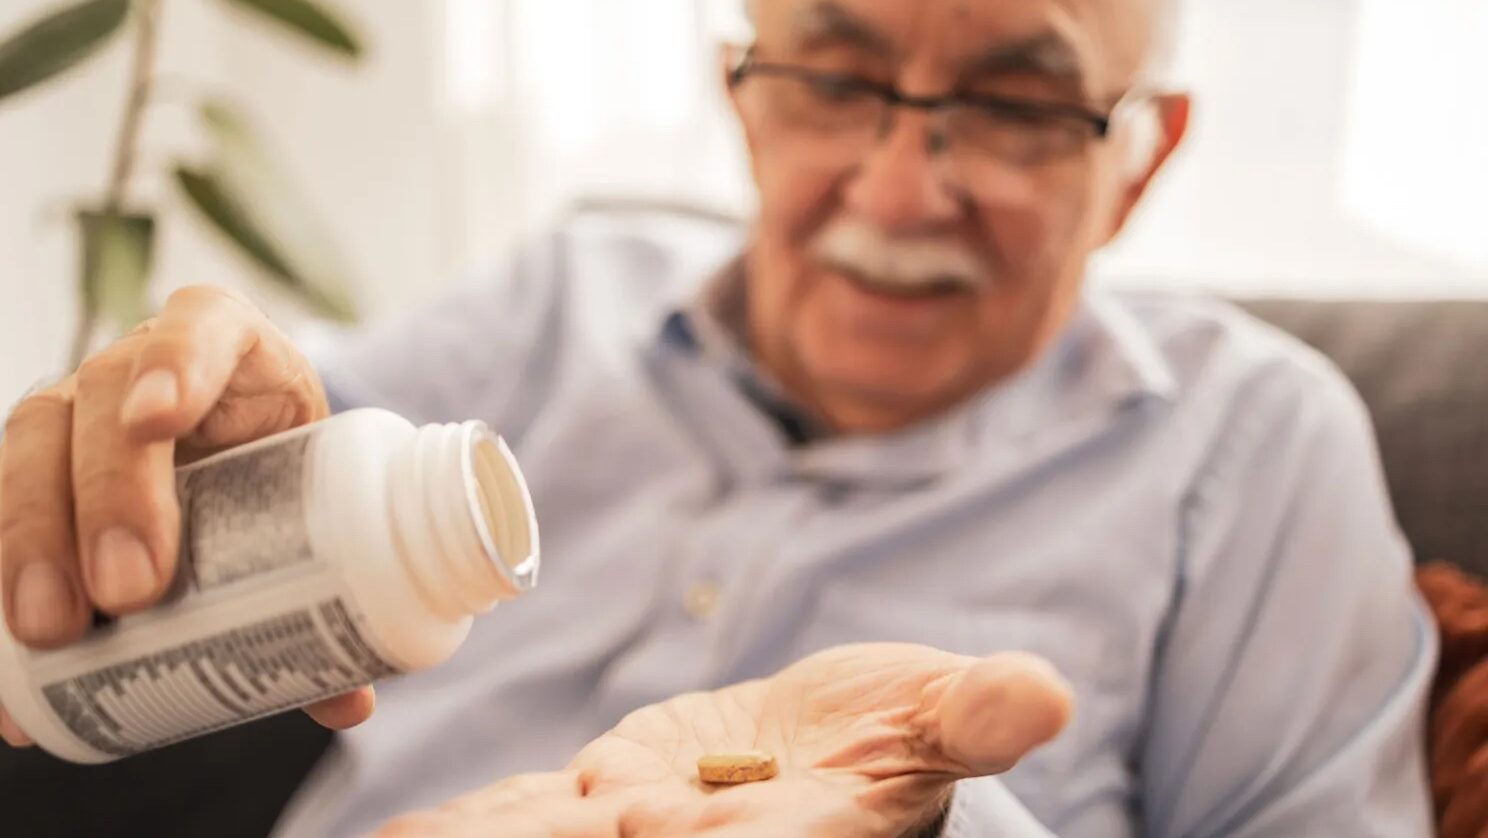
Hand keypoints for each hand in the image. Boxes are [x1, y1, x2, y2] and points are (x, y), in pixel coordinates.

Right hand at [0, 285, 372, 748]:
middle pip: (103, 404)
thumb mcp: (317, 496)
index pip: (201, 327)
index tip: (162, 423)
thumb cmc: (286, 468)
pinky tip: (4, 664)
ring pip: (31, 449)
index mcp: (229, 342)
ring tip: (50, 632)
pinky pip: (0, 508)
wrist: (242, 457)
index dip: (177, 365)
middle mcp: (140, 365)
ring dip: (30, 541)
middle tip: (128, 590)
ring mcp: (75, 410)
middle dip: (107, 496)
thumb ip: (334, 583)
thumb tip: (349, 701)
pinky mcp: (37, 466)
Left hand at [377, 643, 1072, 836]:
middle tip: (475, 831)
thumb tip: (1047, 696)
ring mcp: (652, 824)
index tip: (636, 811)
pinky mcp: (608, 794)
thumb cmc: (903, 730)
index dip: (705, 826)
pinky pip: (535, 814)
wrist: (836, 737)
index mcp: (803, 832)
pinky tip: (409, 827)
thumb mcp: (946, 717)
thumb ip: (980, 714)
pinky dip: (480, 819)